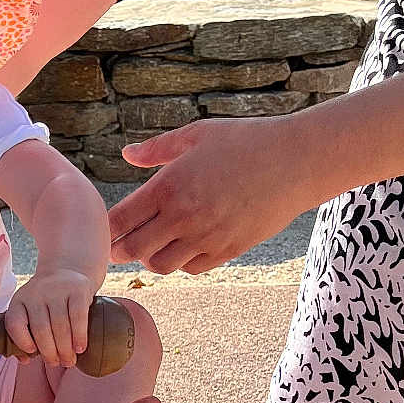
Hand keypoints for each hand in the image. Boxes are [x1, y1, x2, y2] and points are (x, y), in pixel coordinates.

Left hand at [6, 268, 94, 368]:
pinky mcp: (77, 290)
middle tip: (56, 363)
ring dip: (65, 349)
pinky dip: (79, 335)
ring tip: (69, 360)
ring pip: (60, 326)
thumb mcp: (30, 311)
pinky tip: (80, 348)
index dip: (21, 341)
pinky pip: (78, 317)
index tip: (32, 353)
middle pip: (41, 329)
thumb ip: (24, 334)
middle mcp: (35, 294)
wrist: (67, 270)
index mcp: (19, 301)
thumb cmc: (45, 301)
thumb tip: (24, 360)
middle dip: (49, 352)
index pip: (14, 323)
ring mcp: (57, 290)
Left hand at [108, 117, 314, 273]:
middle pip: (133, 251)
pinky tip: (183, 246)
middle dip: (121, 249)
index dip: (105, 229)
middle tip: (119, 244)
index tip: (103, 228)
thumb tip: (127, 154)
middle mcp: (183, 217)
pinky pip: (192, 268)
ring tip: (154, 243)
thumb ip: (157, 148)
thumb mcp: (198, 134)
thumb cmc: (247, 141)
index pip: (120, 220)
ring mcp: (206, 237)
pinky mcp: (229, 250)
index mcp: (168, 187)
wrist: (299, 161)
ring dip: (151, 258)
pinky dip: (181, 262)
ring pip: (160, 265)